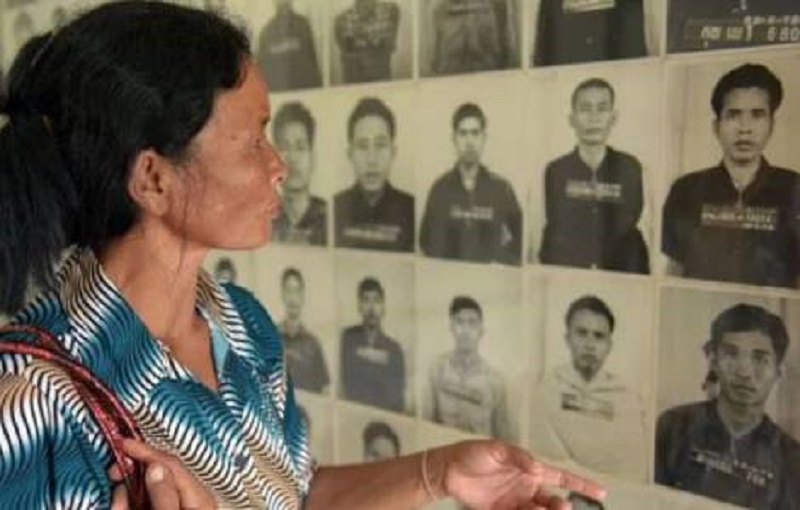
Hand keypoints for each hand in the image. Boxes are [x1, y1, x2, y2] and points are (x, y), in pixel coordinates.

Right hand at [109, 439, 216, 509]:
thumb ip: (164, 494)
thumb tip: (154, 467)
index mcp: (200, 497)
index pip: (172, 464)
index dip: (146, 451)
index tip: (122, 443)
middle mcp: (190, 499)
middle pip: (159, 474)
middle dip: (132, 474)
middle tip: (113, 473)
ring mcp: (177, 506)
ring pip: (147, 490)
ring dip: (127, 494)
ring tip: (118, 505)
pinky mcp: (165, 509)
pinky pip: (143, 503)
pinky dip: (129, 505)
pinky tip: (120, 508)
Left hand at [431, 440, 605, 509]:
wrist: (448, 469)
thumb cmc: (474, 453)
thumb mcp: (497, 449)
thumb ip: (518, 457)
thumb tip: (536, 467)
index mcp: (531, 470)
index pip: (562, 478)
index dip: (582, 484)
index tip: (601, 492)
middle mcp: (527, 489)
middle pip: (553, 501)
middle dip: (560, 506)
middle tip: (561, 507)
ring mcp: (515, 503)